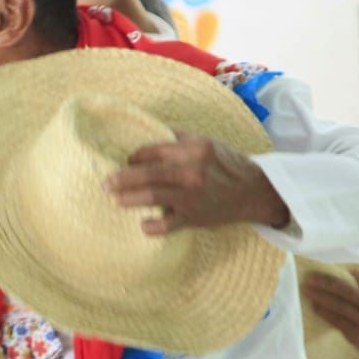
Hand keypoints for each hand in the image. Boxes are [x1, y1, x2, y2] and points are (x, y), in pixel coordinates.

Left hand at [104, 133, 289, 233]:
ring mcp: (193, 196)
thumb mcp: (206, 143)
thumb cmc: (225, 164)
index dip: (134, 156)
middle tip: (105, 182)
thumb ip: (178, 138)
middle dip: (122, 178)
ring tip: (114, 199)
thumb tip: (148, 132)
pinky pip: (168, 224)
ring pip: (153, 197)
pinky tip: (143, 225)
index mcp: (194, 149)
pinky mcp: (195, 217)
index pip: (154, 151)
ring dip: (129, 198)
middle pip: (148, 174)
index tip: (124, 161)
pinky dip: (153, 226)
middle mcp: (193, 172)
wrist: (254, 192)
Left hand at [305, 268, 358, 358]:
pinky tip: (315, 306)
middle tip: (310, 278)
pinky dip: (324, 312)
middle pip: (348, 292)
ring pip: (340, 306)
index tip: (334, 268)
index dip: (354, 274)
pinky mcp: (356, 335)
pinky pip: (336, 321)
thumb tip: (353, 271)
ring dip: (321, 297)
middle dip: (327, 284)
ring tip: (307, 290)